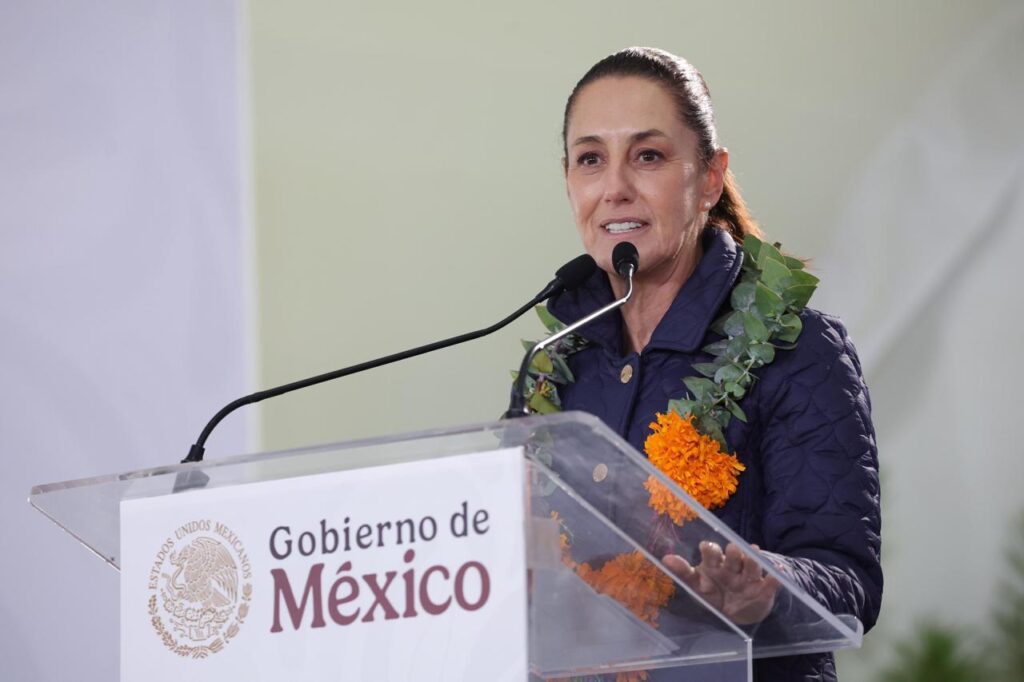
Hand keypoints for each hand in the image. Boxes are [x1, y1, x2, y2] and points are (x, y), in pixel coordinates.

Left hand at [663, 541, 780, 624]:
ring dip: (753, 560)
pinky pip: (770, 583)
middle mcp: (733, 567)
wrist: (737, 611)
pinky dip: (774, 579)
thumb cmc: (714, 592)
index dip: (710, 550)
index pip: (712, 553)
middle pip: (734, 557)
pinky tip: (778, 573)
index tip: (706, 548)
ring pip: (752, 566)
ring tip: (754, 552)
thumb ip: (683, 572)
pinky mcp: (764, 589)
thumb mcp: (697, 585)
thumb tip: (665, 558)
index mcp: (715, 564)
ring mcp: (749, 577)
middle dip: (734, 553)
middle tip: (732, 549)